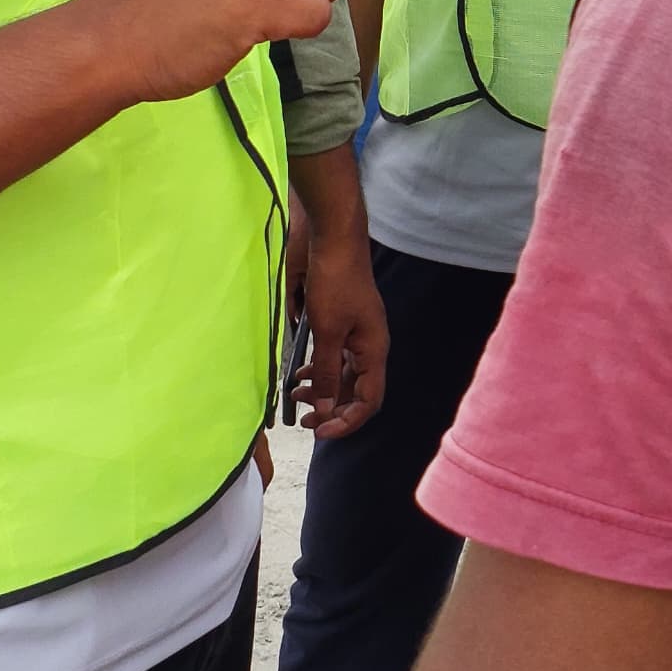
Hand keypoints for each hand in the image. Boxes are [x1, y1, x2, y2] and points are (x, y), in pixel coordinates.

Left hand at [293, 189, 389, 439]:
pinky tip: (300, 373)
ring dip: (323, 389)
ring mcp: (356, 334)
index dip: (347, 421)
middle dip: (332, 408)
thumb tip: (325, 409)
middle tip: (305, 420)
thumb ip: (327, 372)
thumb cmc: (335, 282)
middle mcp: (368, 346)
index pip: (369, 400)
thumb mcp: (327, 332)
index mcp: (374, 350)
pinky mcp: (342, 323)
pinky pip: (334, 357)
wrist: (334, 240)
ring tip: (297, 396)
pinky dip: (319, 370)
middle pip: (356, 391)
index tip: (319, 431)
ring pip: (343, 375)